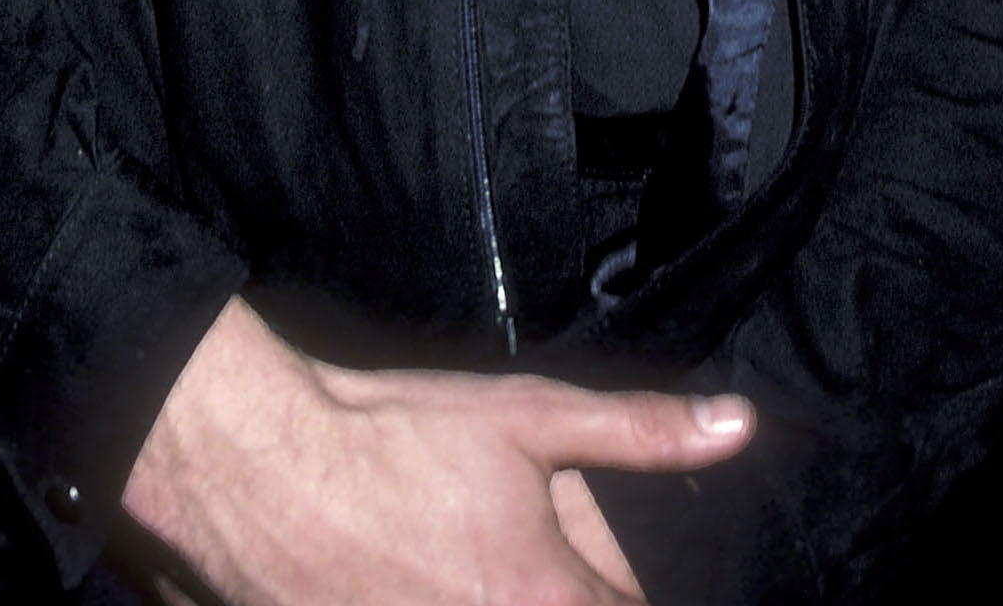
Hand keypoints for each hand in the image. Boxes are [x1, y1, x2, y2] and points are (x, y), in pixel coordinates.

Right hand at [122, 296, 750, 605]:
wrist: (262, 473)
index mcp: (553, 603)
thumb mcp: (527, 416)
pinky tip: (415, 575)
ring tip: (454, 557)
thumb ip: (639, 432)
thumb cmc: (395, 439)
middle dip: (554, 587)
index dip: (610, 584)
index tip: (578, 561)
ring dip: (492, 593)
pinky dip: (436, 602)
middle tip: (499, 549)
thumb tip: (740, 426)